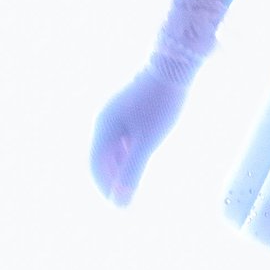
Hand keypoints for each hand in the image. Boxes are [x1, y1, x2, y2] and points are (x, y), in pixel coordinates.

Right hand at [90, 57, 192, 207]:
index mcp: (103, 127)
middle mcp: (105, 119)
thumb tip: (119, 203)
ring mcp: (117, 111)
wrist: (174, 63)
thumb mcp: (147, 141)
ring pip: (113, 146)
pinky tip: (142, 159)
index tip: (117, 206)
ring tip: (132, 183)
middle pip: (101, 155)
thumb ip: (132, 171)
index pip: (94, 164)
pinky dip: (128, 152)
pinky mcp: (131, 106)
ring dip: (120, 166)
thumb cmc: (161, 103)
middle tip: (125, 199)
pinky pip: (123, 135)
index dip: (104, 187)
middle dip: (111, 178)